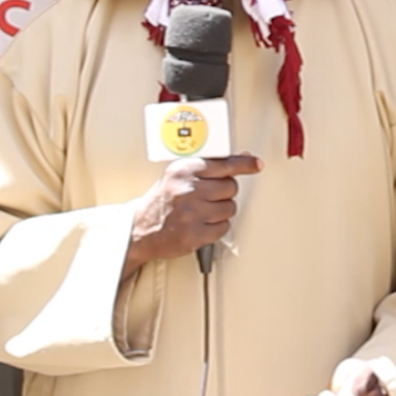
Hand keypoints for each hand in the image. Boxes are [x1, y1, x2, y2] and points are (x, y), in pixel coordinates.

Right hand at [124, 154, 261, 273]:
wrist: (138, 229)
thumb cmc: (161, 202)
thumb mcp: (177, 176)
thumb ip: (207, 168)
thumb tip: (239, 160)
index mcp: (183, 170)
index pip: (223, 164)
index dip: (243, 164)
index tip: (256, 164)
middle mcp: (187, 190)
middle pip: (231, 188)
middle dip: (223, 193)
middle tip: (207, 197)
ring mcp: (191, 214)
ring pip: (229, 208)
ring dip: (220, 211)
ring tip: (200, 212)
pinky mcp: (195, 235)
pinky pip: (223, 228)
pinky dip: (215, 228)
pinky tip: (200, 224)